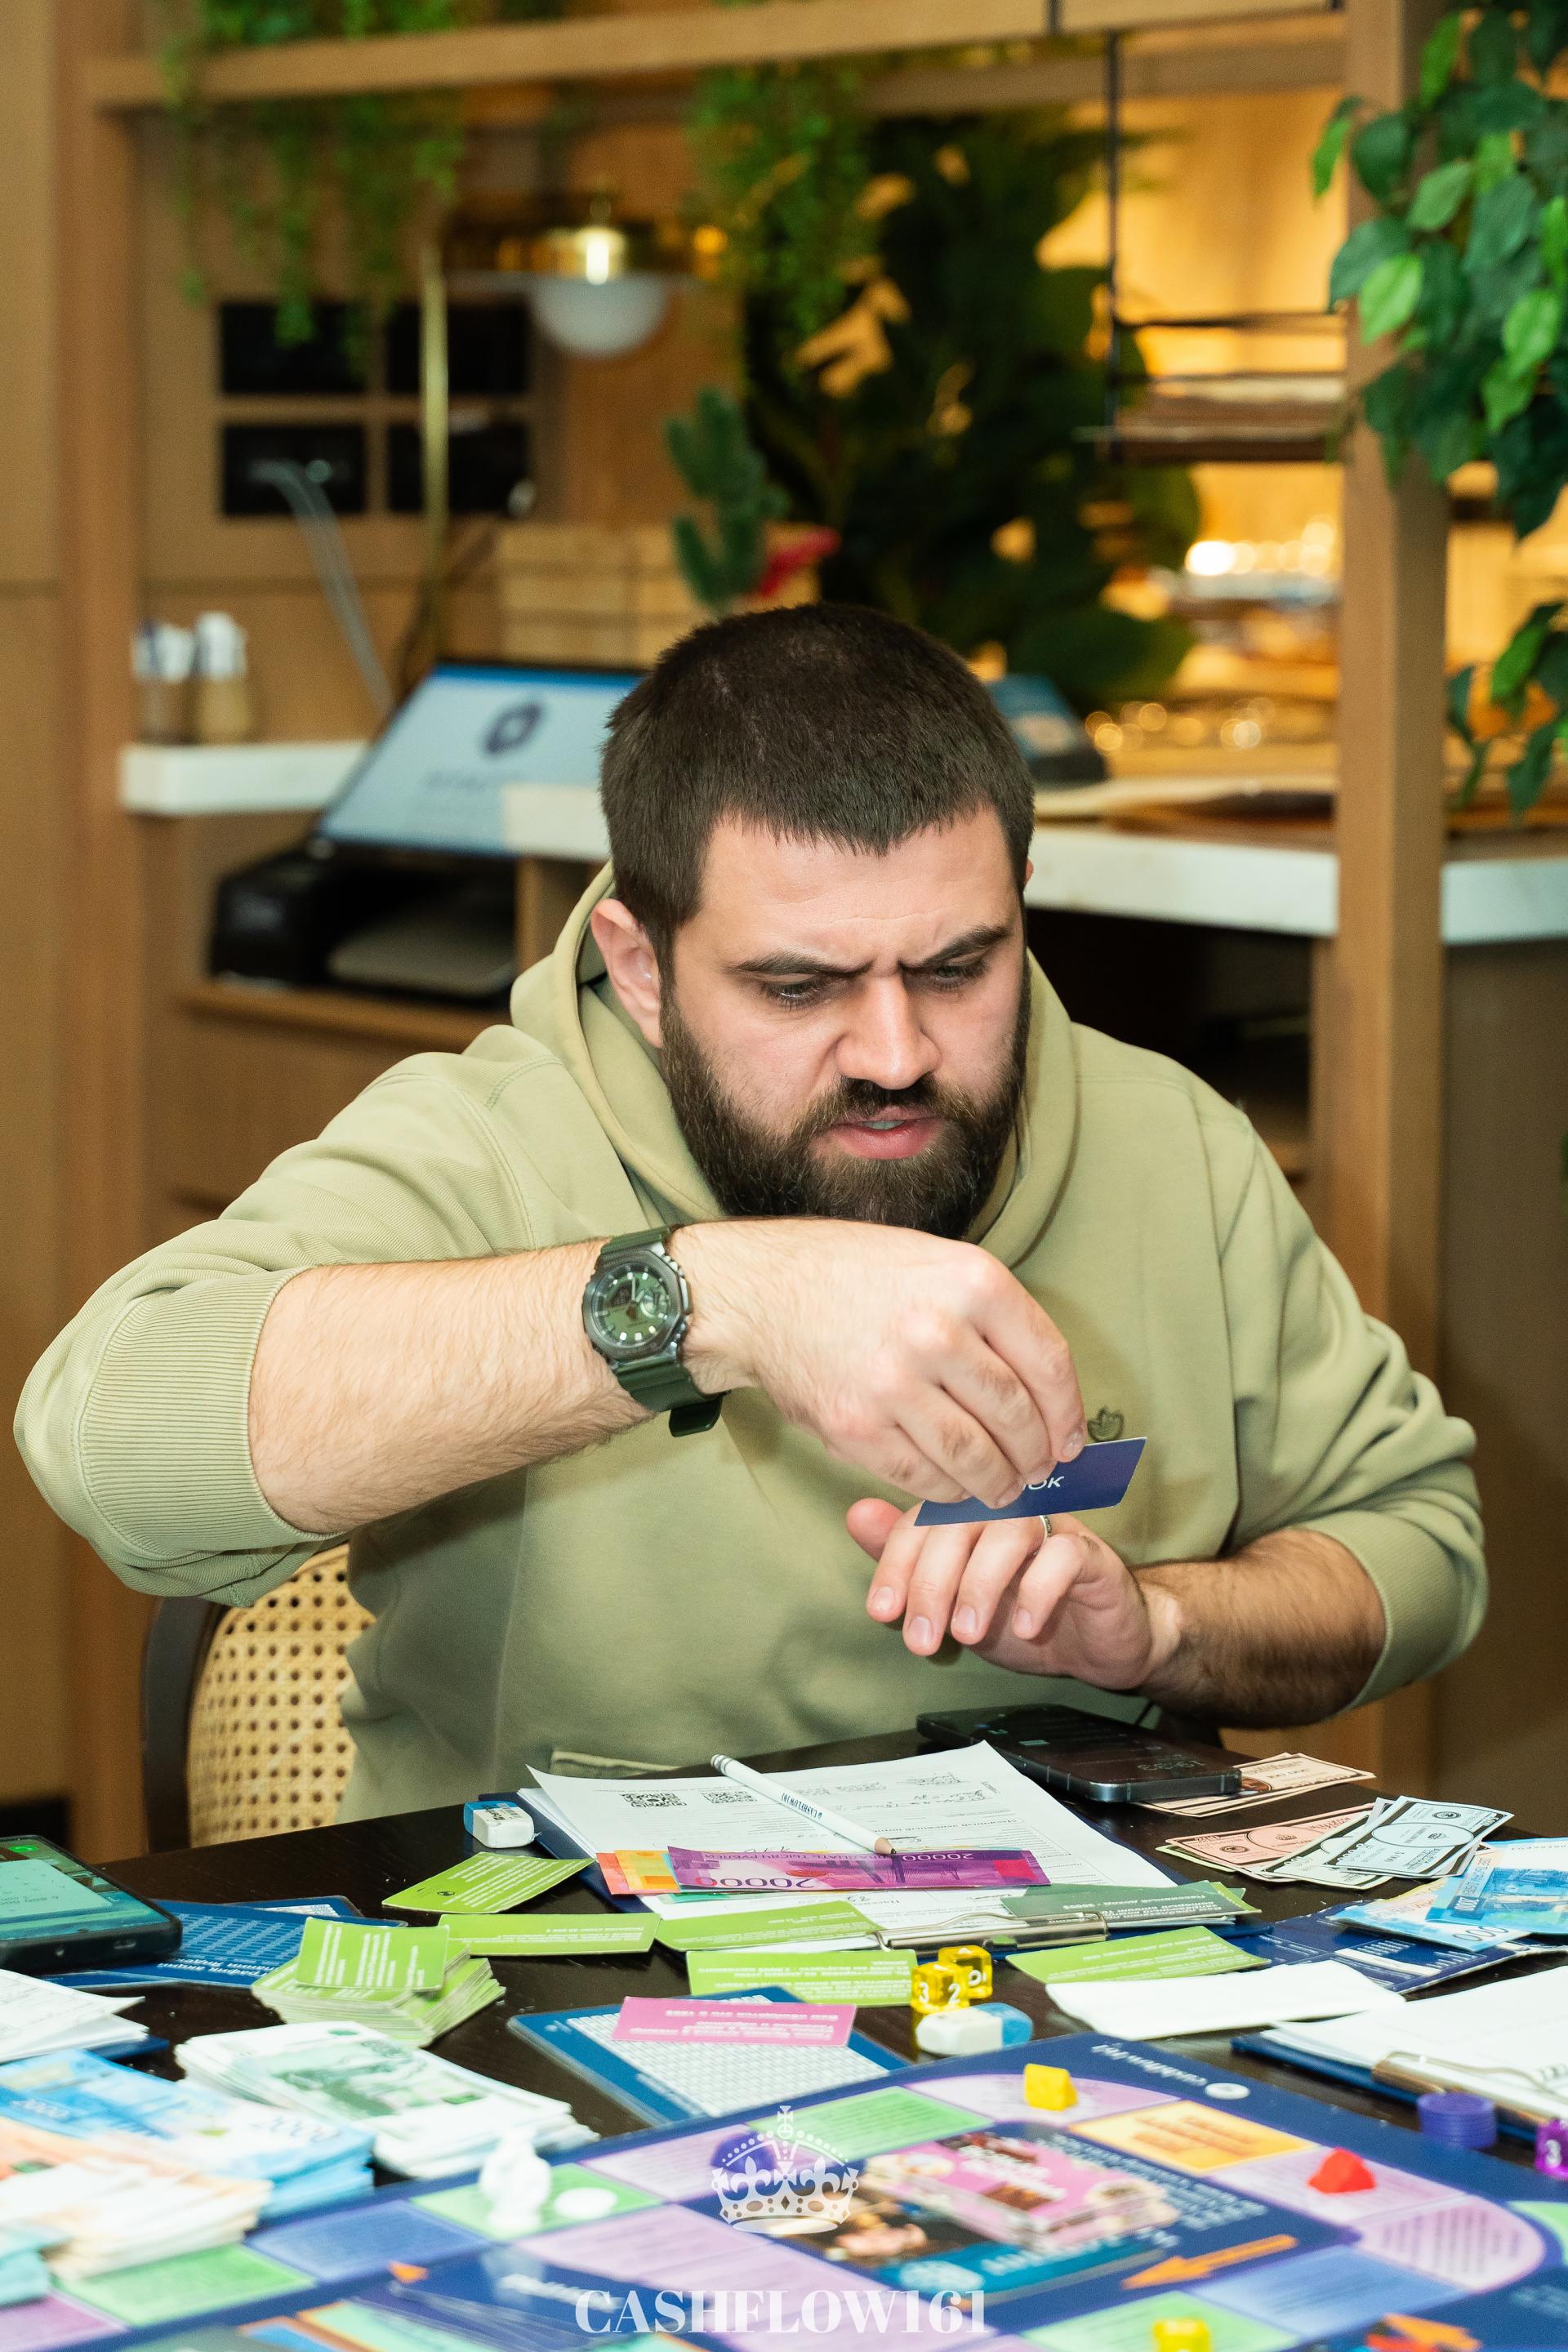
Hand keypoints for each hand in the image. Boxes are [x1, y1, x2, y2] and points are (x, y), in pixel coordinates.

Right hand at [677, 1218, 1085, 1506]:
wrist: (759, 1292)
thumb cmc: (851, 1275)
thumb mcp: (934, 1264)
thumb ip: (991, 1317)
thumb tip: (1044, 1391)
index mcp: (971, 1282)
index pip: (1050, 1364)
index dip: (1069, 1413)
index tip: (1072, 1439)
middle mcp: (938, 1331)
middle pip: (1017, 1417)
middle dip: (1037, 1455)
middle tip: (1040, 1470)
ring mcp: (895, 1383)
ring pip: (976, 1457)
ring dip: (999, 1484)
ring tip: (1004, 1488)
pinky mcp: (858, 1427)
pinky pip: (924, 1477)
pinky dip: (948, 1492)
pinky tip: (955, 1487)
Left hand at [847, 1500, 1180, 1687]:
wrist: (1102, 1642)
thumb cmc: (1024, 1615)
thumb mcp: (956, 1600)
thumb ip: (910, 1561)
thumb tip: (856, 1515)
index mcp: (971, 1515)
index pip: (923, 1519)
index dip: (895, 1563)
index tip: (882, 1611)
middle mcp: (1009, 1510)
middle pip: (961, 1520)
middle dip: (932, 1582)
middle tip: (921, 1638)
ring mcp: (1053, 1528)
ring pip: (1009, 1532)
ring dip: (980, 1585)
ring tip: (967, 1633)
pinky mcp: (1092, 1556)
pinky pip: (1065, 1556)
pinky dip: (1039, 1591)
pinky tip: (1024, 1627)